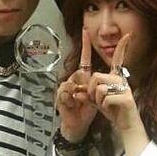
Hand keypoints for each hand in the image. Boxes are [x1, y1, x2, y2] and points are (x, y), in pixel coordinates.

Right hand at [55, 28, 97, 142]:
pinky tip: (71, 104)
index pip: (84, 58)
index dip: (86, 45)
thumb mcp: (96, 97)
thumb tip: (87, 77)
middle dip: (85, 85)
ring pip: (72, 82)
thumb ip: (95, 86)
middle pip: (80, 72)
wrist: (77, 124)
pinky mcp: (60, 93)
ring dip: (77, 94)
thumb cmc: (87, 110)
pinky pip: (65, 90)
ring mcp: (66, 85)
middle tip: (86, 98)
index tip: (86, 31)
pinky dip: (69, 99)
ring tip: (78, 103)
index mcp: (84, 77)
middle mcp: (74, 78)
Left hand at [87, 33, 143, 135]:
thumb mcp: (97, 101)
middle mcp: (121, 80)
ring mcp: (125, 89)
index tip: (128, 35)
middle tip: (96, 99)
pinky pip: (106, 98)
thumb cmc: (114, 112)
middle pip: (97, 76)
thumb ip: (88, 94)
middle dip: (91, 90)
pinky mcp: (127, 99)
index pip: (118, 59)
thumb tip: (77, 91)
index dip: (122, 47)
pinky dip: (104, 106)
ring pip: (100, 87)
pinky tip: (111, 109)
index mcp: (115, 78)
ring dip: (97, 99)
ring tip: (104, 105)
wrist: (126, 127)